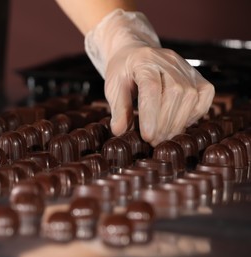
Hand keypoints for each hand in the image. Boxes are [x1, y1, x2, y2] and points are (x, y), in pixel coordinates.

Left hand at [85, 9, 214, 145]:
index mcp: (144, 60)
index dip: (151, 114)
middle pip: (174, 93)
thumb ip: (118, 109)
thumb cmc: (124, 72)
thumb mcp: (114, 87)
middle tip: (153, 142)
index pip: (151, 88)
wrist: (136, 52)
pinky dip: (194, 115)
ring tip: (162, 138)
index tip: (147, 136)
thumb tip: (119, 131)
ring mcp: (186, 68)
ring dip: (177, 123)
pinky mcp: (198, 76)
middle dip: (164, 123)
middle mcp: (169, 61)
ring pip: (190, 97)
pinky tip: (177, 124)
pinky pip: (204, 97)